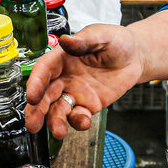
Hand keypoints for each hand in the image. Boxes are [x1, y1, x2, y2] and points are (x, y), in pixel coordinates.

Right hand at [25, 26, 147, 137]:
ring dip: (55, 122)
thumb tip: (66, 40)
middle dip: (37, 110)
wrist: (135, 57)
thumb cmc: (117, 41)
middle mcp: (64, 77)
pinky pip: (78, 116)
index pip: (44, 70)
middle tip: (32, 124)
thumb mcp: (103, 35)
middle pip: (45, 95)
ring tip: (59, 132)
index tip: (32, 96)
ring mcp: (75, 93)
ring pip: (58, 110)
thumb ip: (85, 40)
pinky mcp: (88, 105)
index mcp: (62, 58)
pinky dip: (78, 122)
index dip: (36, 83)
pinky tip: (83, 123)